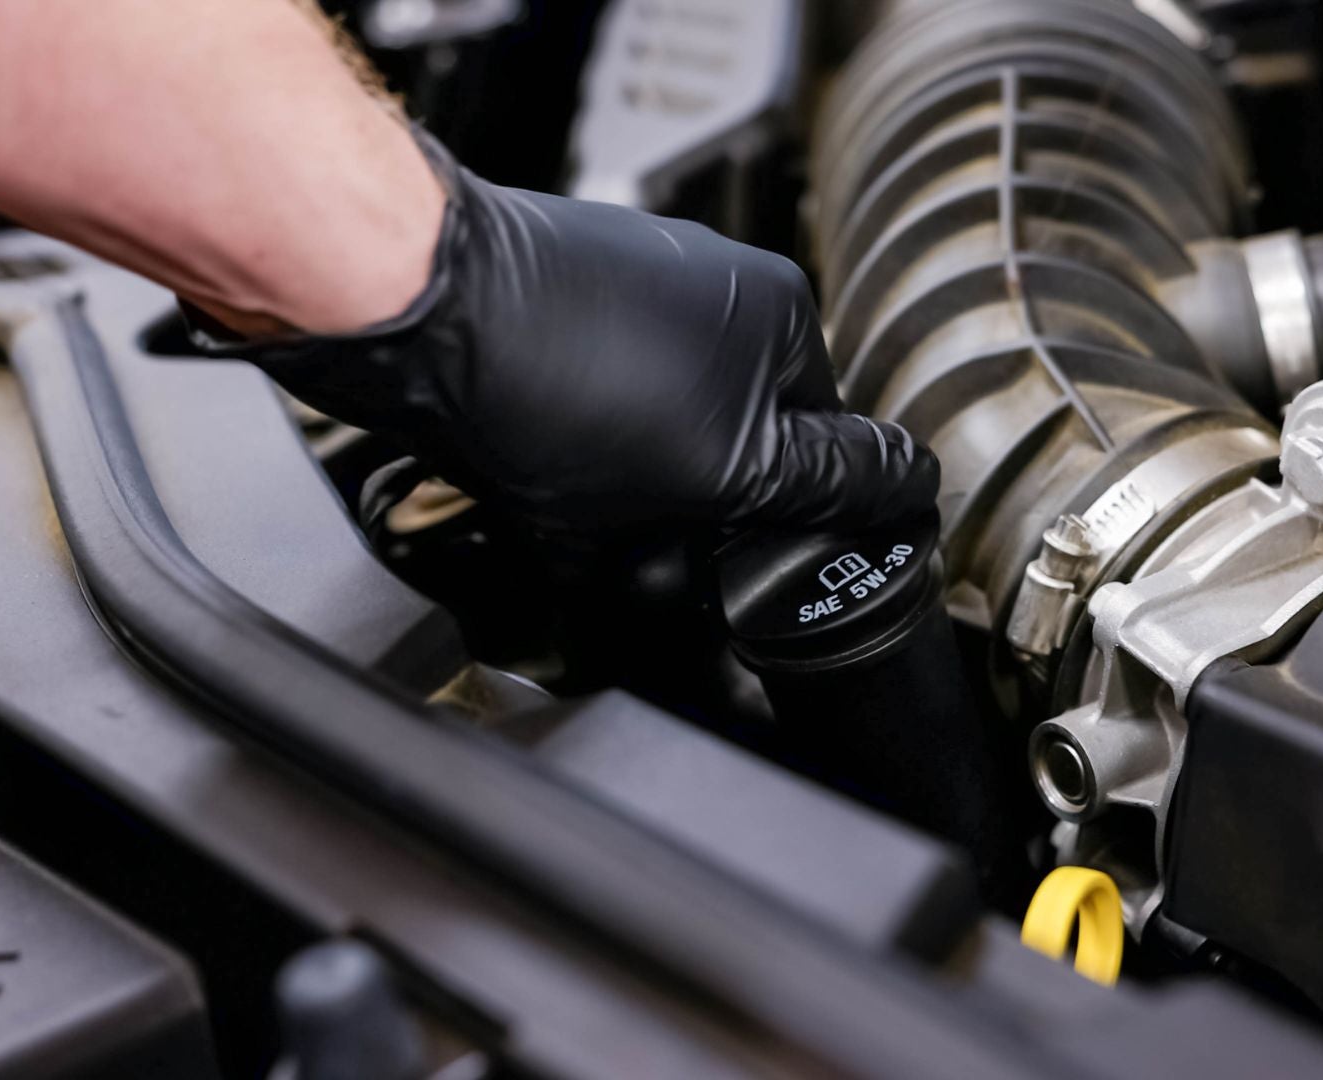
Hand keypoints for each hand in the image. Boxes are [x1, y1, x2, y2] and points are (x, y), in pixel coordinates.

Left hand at [201, 135, 938, 533]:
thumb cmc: (553, 369)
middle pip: (735, 450)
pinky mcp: (557, 322)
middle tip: (656, 553)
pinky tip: (530, 485)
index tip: (761, 560)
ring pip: (658, 446)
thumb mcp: (726, 465)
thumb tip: (912, 485)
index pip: (827, 450)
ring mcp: (630, 303)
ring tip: (573, 518)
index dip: (790, 521)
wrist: (410, 313)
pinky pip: (590, 423)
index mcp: (780, 317)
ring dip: (628, 503)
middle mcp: (713, 295)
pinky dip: (570, 470)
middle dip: (698, 514)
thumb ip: (826, 484)